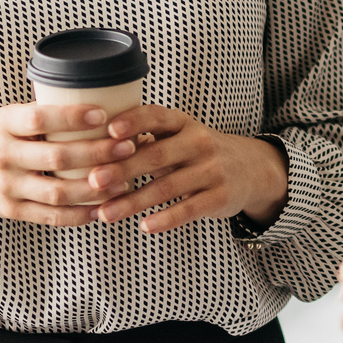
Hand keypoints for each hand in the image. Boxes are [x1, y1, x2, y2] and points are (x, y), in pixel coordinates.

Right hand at [0, 103, 140, 225]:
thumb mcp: (4, 115)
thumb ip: (38, 115)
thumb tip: (91, 107)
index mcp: (2, 124)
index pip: (39, 118)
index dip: (72, 116)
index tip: (103, 113)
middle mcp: (3, 156)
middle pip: (56, 157)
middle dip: (97, 153)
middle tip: (127, 147)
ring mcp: (7, 187)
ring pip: (58, 193)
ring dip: (95, 188)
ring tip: (123, 180)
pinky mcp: (11, 210)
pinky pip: (50, 216)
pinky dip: (78, 214)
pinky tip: (101, 208)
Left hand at [84, 105, 288, 233]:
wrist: (251, 169)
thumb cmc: (196, 152)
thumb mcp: (177, 136)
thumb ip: (144, 140)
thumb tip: (91, 146)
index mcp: (182, 123)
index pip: (156, 116)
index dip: (134, 122)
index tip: (109, 131)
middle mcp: (198, 142)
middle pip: (156, 155)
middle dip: (123, 168)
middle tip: (93, 180)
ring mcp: (211, 170)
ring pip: (167, 187)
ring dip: (133, 201)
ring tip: (105, 213)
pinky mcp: (219, 197)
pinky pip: (189, 209)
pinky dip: (166, 219)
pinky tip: (144, 226)